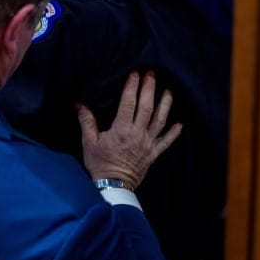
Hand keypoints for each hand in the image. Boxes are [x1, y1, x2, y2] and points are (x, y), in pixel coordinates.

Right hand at [78, 71, 181, 189]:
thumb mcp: (89, 141)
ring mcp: (148, 143)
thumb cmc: (99, 163)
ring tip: (168, 91)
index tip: (134, 74)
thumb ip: (87, 121)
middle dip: (150, 89)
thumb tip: (79, 104)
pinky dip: (174, 133)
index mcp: (122, 129)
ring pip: (160, 121)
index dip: (132, 87)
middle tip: (152, 75)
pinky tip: (180, 124)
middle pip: (147, 108)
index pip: (129, 103)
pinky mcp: (153, 153)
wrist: (113, 185)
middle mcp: (138, 134)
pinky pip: (166, 141)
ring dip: (165, 105)